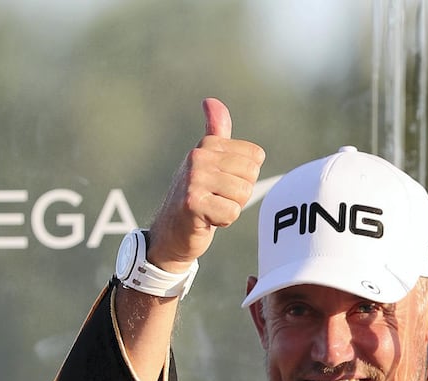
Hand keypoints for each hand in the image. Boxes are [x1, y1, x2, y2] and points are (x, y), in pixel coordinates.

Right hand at [147, 98, 265, 270]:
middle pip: (251, 176)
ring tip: (212, 208)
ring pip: (242, 195)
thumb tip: (211, 101)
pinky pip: (231, 213)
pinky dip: (223, 222)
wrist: (171, 232)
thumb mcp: (206, 162)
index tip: (224, 184)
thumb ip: (216, 133)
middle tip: (217, 199)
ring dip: (231, 208)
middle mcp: (199, 156)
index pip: (255, 157)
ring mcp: (194, 179)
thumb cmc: (195, 196)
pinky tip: (207, 219)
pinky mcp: (193, 203)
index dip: (245, 176)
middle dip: (239, 194)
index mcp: (207, 144)